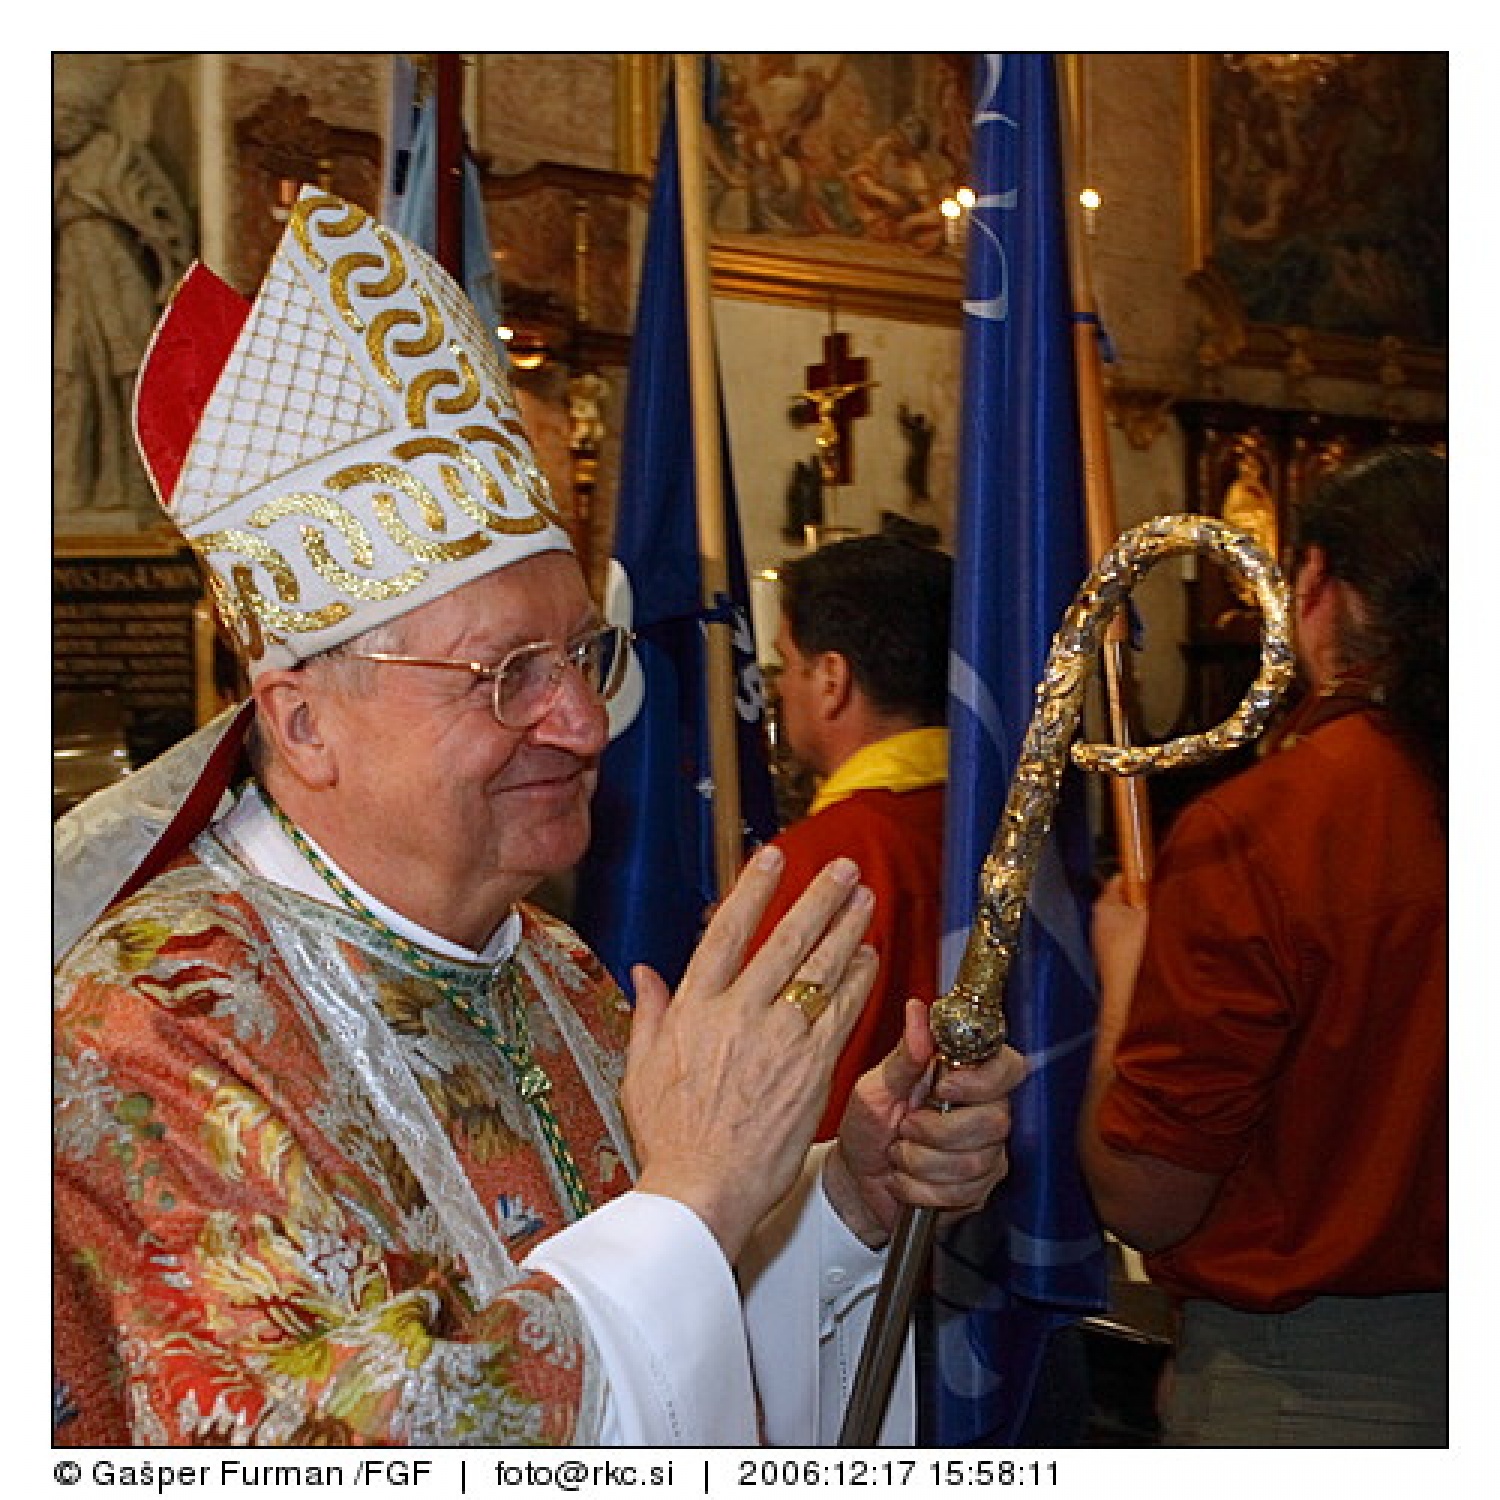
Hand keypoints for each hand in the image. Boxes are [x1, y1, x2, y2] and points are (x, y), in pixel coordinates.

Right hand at [623, 846, 878, 1262]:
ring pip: (820, 968)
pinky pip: (842, 1011)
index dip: (753, 890)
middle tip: (842, 870)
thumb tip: (644, 972)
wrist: (702, 1190)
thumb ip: (649, 1013)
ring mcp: (779, 1038)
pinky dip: (858, 980)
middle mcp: (738, 1013)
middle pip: (785, 939)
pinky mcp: (812, 1067)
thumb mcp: (641, 1068)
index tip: (773, 858)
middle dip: (818, 898)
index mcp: (694, 1008)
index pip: (727, 932)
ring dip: (846, 928)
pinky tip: (871, 958)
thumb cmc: (670, 1138)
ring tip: (865, 900)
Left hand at [825, 999, 1027, 1245]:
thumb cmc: (867, 1126)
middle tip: (906, 1127)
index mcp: (964, 1075)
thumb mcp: (877, 1086)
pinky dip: (922, 1188)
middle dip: (938, 1131)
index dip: (981, 1081)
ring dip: (923, 1162)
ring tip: (900, 1153)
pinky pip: (964, 1192)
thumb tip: (918, 1010)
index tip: (943, 1088)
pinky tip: (906, 1178)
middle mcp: (984, 1109)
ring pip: (977, 1161)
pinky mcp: (979, 1188)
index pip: (1009, 1067)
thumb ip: (904, 1055)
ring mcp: (987, 1151)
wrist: (855, 1180)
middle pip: (995, 1120)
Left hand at [1091, 873, 1149, 1039]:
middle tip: (1163, 902)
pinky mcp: (1109, 955)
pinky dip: (1138, 937)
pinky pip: (1126, 937)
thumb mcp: (1145, 916)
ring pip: (1125, 919)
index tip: (1157, 878)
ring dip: (1142, 920)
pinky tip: (1152, 945)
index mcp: (1103, 905)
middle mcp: (1098, 919)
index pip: (1120, 879)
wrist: (1123, 991)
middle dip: (1142, 899)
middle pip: (1123, 900)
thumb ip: (1150, 896)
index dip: (1138, 876)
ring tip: (1160, 924)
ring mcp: (1102, 938)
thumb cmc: (1132, 949)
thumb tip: (1159, 880)